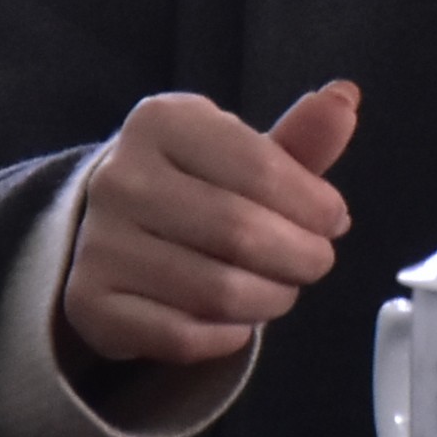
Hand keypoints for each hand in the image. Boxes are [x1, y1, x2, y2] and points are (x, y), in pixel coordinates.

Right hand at [58, 81, 360, 370]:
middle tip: (314, 262)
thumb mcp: (249, 155)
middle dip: (302, 257)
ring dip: (270, 300)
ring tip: (280, 290)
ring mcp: (99, 242)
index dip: (315, 205)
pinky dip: (225, 337)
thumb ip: (301, 139)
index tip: (334, 221)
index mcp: (163, 123)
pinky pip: (182, 336)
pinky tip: (236, 322)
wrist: (118, 232)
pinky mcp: (91, 302)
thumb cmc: (201, 187)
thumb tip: (345, 99)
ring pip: (218, 291)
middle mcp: (121, 178)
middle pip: (242, 233)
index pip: (262, 168)